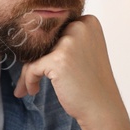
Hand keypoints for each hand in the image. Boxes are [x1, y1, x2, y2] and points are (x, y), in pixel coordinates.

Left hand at [12, 15, 126, 129]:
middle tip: (28, 79)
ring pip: (33, 54)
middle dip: (32, 61)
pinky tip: (33, 90)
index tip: (38, 65)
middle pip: (41, 41)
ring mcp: (70, 42)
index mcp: (88, 21)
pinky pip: (31, 68)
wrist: (102, 108)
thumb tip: (28, 37)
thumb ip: (63, 39)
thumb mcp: (82, 51)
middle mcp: (80, 26)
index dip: (43, 49)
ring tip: (28, 88)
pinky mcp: (58, 59)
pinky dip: (28, 80)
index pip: (52, 30)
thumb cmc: (90, 83)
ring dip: (27, 73)